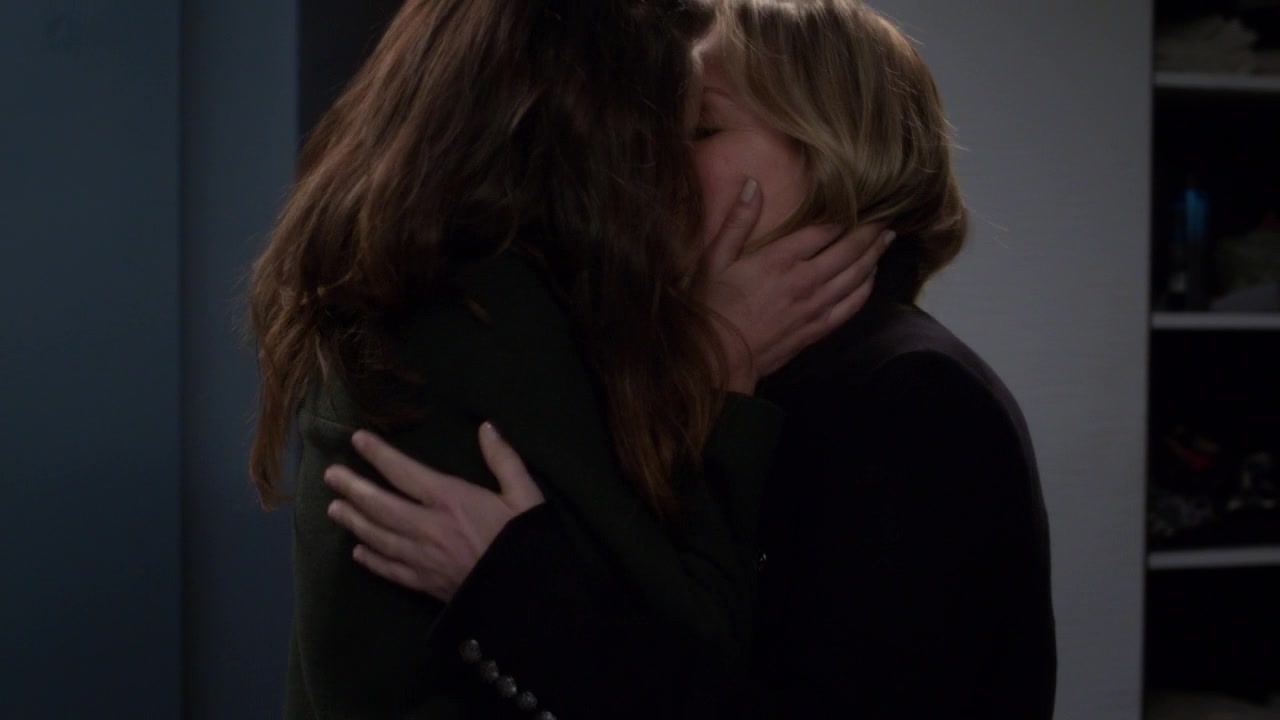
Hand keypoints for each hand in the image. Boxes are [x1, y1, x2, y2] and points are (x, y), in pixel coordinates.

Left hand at [323, 423, 544, 601]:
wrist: (529, 596)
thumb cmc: (527, 540)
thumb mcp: (525, 494)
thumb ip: (504, 459)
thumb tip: (486, 427)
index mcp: (451, 499)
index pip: (404, 472)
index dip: (378, 454)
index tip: (357, 439)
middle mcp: (428, 527)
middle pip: (380, 505)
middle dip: (353, 488)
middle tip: (331, 475)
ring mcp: (422, 558)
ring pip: (378, 537)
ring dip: (354, 521)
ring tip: (334, 508)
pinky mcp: (425, 584)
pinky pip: (389, 570)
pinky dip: (371, 560)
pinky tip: (358, 552)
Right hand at [700, 179, 893, 393]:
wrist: (718, 359)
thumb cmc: (712, 308)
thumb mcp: (714, 259)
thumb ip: (737, 221)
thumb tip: (753, 184)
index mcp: (780, 258)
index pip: (824, 229)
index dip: (846, 215)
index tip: (861, 202)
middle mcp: (805, 279)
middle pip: (848, 249)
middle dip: (869, 231)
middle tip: (887, 216)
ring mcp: (815, 306)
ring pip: (856, 275)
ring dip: (874, 255)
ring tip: (888, 238)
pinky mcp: (816, 329)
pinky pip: (851, 306)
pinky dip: (865, 289)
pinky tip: (872, 277)